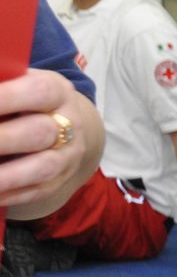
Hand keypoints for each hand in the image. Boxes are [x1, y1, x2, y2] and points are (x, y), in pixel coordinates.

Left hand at [0, 71, 101, 216]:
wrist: (63, 125)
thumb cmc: (25, 99)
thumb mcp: (16, 82)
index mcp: (57, 92)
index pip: (36, 92)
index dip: (3, 99)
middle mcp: (69, 125)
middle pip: (39, 133)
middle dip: (0, 139)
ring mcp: (67, 156)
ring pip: (41, 167)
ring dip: (3, 175)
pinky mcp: (59, 182)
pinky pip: (35, 191)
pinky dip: (5, 194)